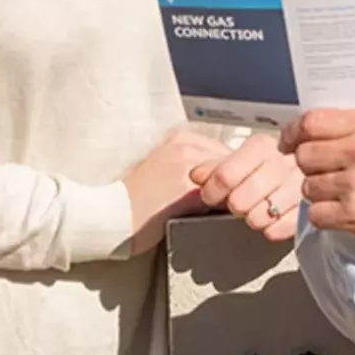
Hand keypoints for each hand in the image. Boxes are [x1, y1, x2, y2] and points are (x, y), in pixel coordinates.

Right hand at [121, 127, 232, 255]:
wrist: (113, 214)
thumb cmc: (138, 197)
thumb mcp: (166, 165)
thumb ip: (196, 165)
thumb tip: (232, 175)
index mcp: (182, 136)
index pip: (227, 151)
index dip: (237, 173)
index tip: (239, 187)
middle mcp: (186, 144)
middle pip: (232, 163)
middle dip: (240, 182)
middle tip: (241, 201)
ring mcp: (187, 165)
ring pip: (230, 180)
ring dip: (235, 196)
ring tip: (232, 211)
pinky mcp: (187, 190)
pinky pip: (220, 199)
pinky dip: (225, 209)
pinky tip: (220, 218)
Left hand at [190, 132, 302, 242]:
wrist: (306, 171)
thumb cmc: (262, 167)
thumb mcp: (237, 159)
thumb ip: (214, 167)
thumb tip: (196, 174)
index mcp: (262, 146)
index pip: (226, 175)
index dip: (211, 191)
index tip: (209, 195)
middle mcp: (283, 163)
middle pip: (239, 201)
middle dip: (233, 205)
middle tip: (238, 202)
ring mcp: (299, 187)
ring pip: (257, 218)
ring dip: (251, 218)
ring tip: (255, 209)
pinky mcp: (308, 210)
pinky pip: (276, 230)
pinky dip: (269, 229)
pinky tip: (271, 219)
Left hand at [280, 110, 354, 248]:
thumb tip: (318, 125)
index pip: (311, 123)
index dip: (292, 132)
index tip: (288, 140)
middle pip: (304, 155)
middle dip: (308, 162)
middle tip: (321, 167)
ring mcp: (354, 187)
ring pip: (307, 186)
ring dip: (318, 189)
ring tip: (339, 189)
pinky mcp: (353, 216)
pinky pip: (316, 214)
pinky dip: (324, 213)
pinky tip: (340, 208)